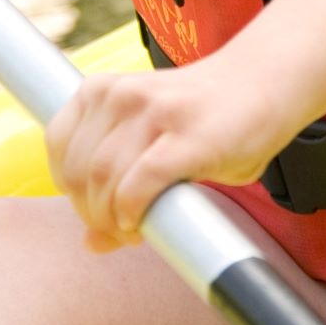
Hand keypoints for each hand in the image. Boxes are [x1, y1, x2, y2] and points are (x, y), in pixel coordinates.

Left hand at [45, 59, 299, 252]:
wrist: (268, 81)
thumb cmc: (210, 116)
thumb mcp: (152, 139)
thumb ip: (116, 182)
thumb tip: (92, 243)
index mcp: (104, 89)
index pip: (57, 147)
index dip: (69, 189)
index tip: (94, 210)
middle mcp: (122, 95)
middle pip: (78, 171)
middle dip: (91, 213)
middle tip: (117, 231)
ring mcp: (155, 113)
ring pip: (103, 180)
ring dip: (112, 219)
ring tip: (132, 231)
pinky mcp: (188, 137)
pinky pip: (139, 184)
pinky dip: (133, 212)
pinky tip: (143, 222)